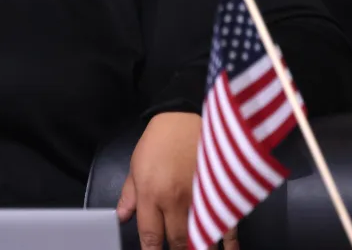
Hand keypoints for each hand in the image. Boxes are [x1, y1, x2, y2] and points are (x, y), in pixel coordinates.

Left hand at [115, 112, 237, 249]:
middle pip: (178, 241)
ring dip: (200, 248)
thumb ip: (129, 195)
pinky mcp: (220, 193)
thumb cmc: (160, 139)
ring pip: (201, 238)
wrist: (187, 115)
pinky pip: (227, 225)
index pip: (150, 235)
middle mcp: (175, 202)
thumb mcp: (136, 163)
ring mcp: (200, 199)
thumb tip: (122, 218)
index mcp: (151, 194)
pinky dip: (228, 243)